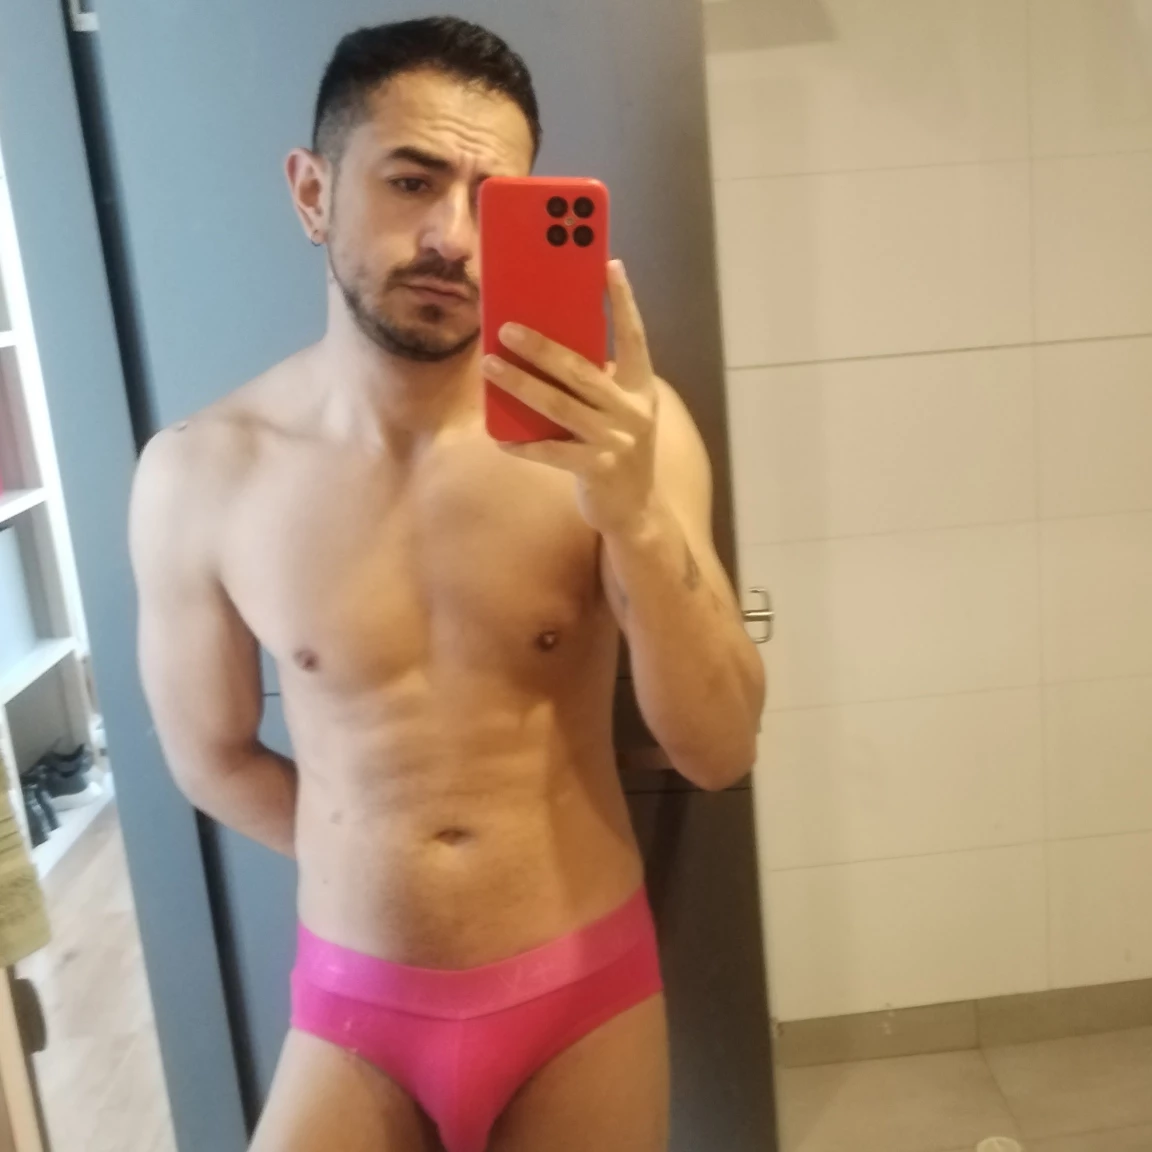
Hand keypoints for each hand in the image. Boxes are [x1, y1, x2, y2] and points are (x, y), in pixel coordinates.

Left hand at [482, 260, 659, 537]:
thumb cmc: (617, 450)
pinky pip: (551, 451)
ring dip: (521, 384)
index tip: (609, 265)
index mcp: (642, 388)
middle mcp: (633, 411)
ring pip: (559, 406)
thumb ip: (596, 383)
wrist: (637, 510)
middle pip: (581, 370)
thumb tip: (549, 346)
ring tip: (491, 366)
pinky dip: (523, 444)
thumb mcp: (619, 411)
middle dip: (541, 346)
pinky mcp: (597, 469)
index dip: (623, 301)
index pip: (635, 337)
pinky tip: (499, 437)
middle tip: (506, 327)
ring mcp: (616, 441)